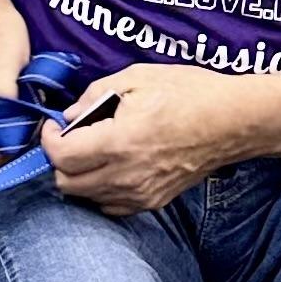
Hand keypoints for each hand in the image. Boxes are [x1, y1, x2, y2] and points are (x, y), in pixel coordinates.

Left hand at [40, 64, 247, 215]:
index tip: (54, 125)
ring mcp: (140, 193)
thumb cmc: (190, 94)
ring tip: (90, 150)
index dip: (47, 140)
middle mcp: (126, 175)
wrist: (233, 121)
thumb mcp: (136, 77)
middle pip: (66, 183)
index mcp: (119, 142)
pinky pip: (110, 205)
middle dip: (59, 160)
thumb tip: (69, 116)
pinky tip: (110, 167)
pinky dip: (100, 190)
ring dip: (78, 176)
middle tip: (69, 138)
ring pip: (85, 197)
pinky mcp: (153, 201)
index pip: (60, 156)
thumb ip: (94, 95)